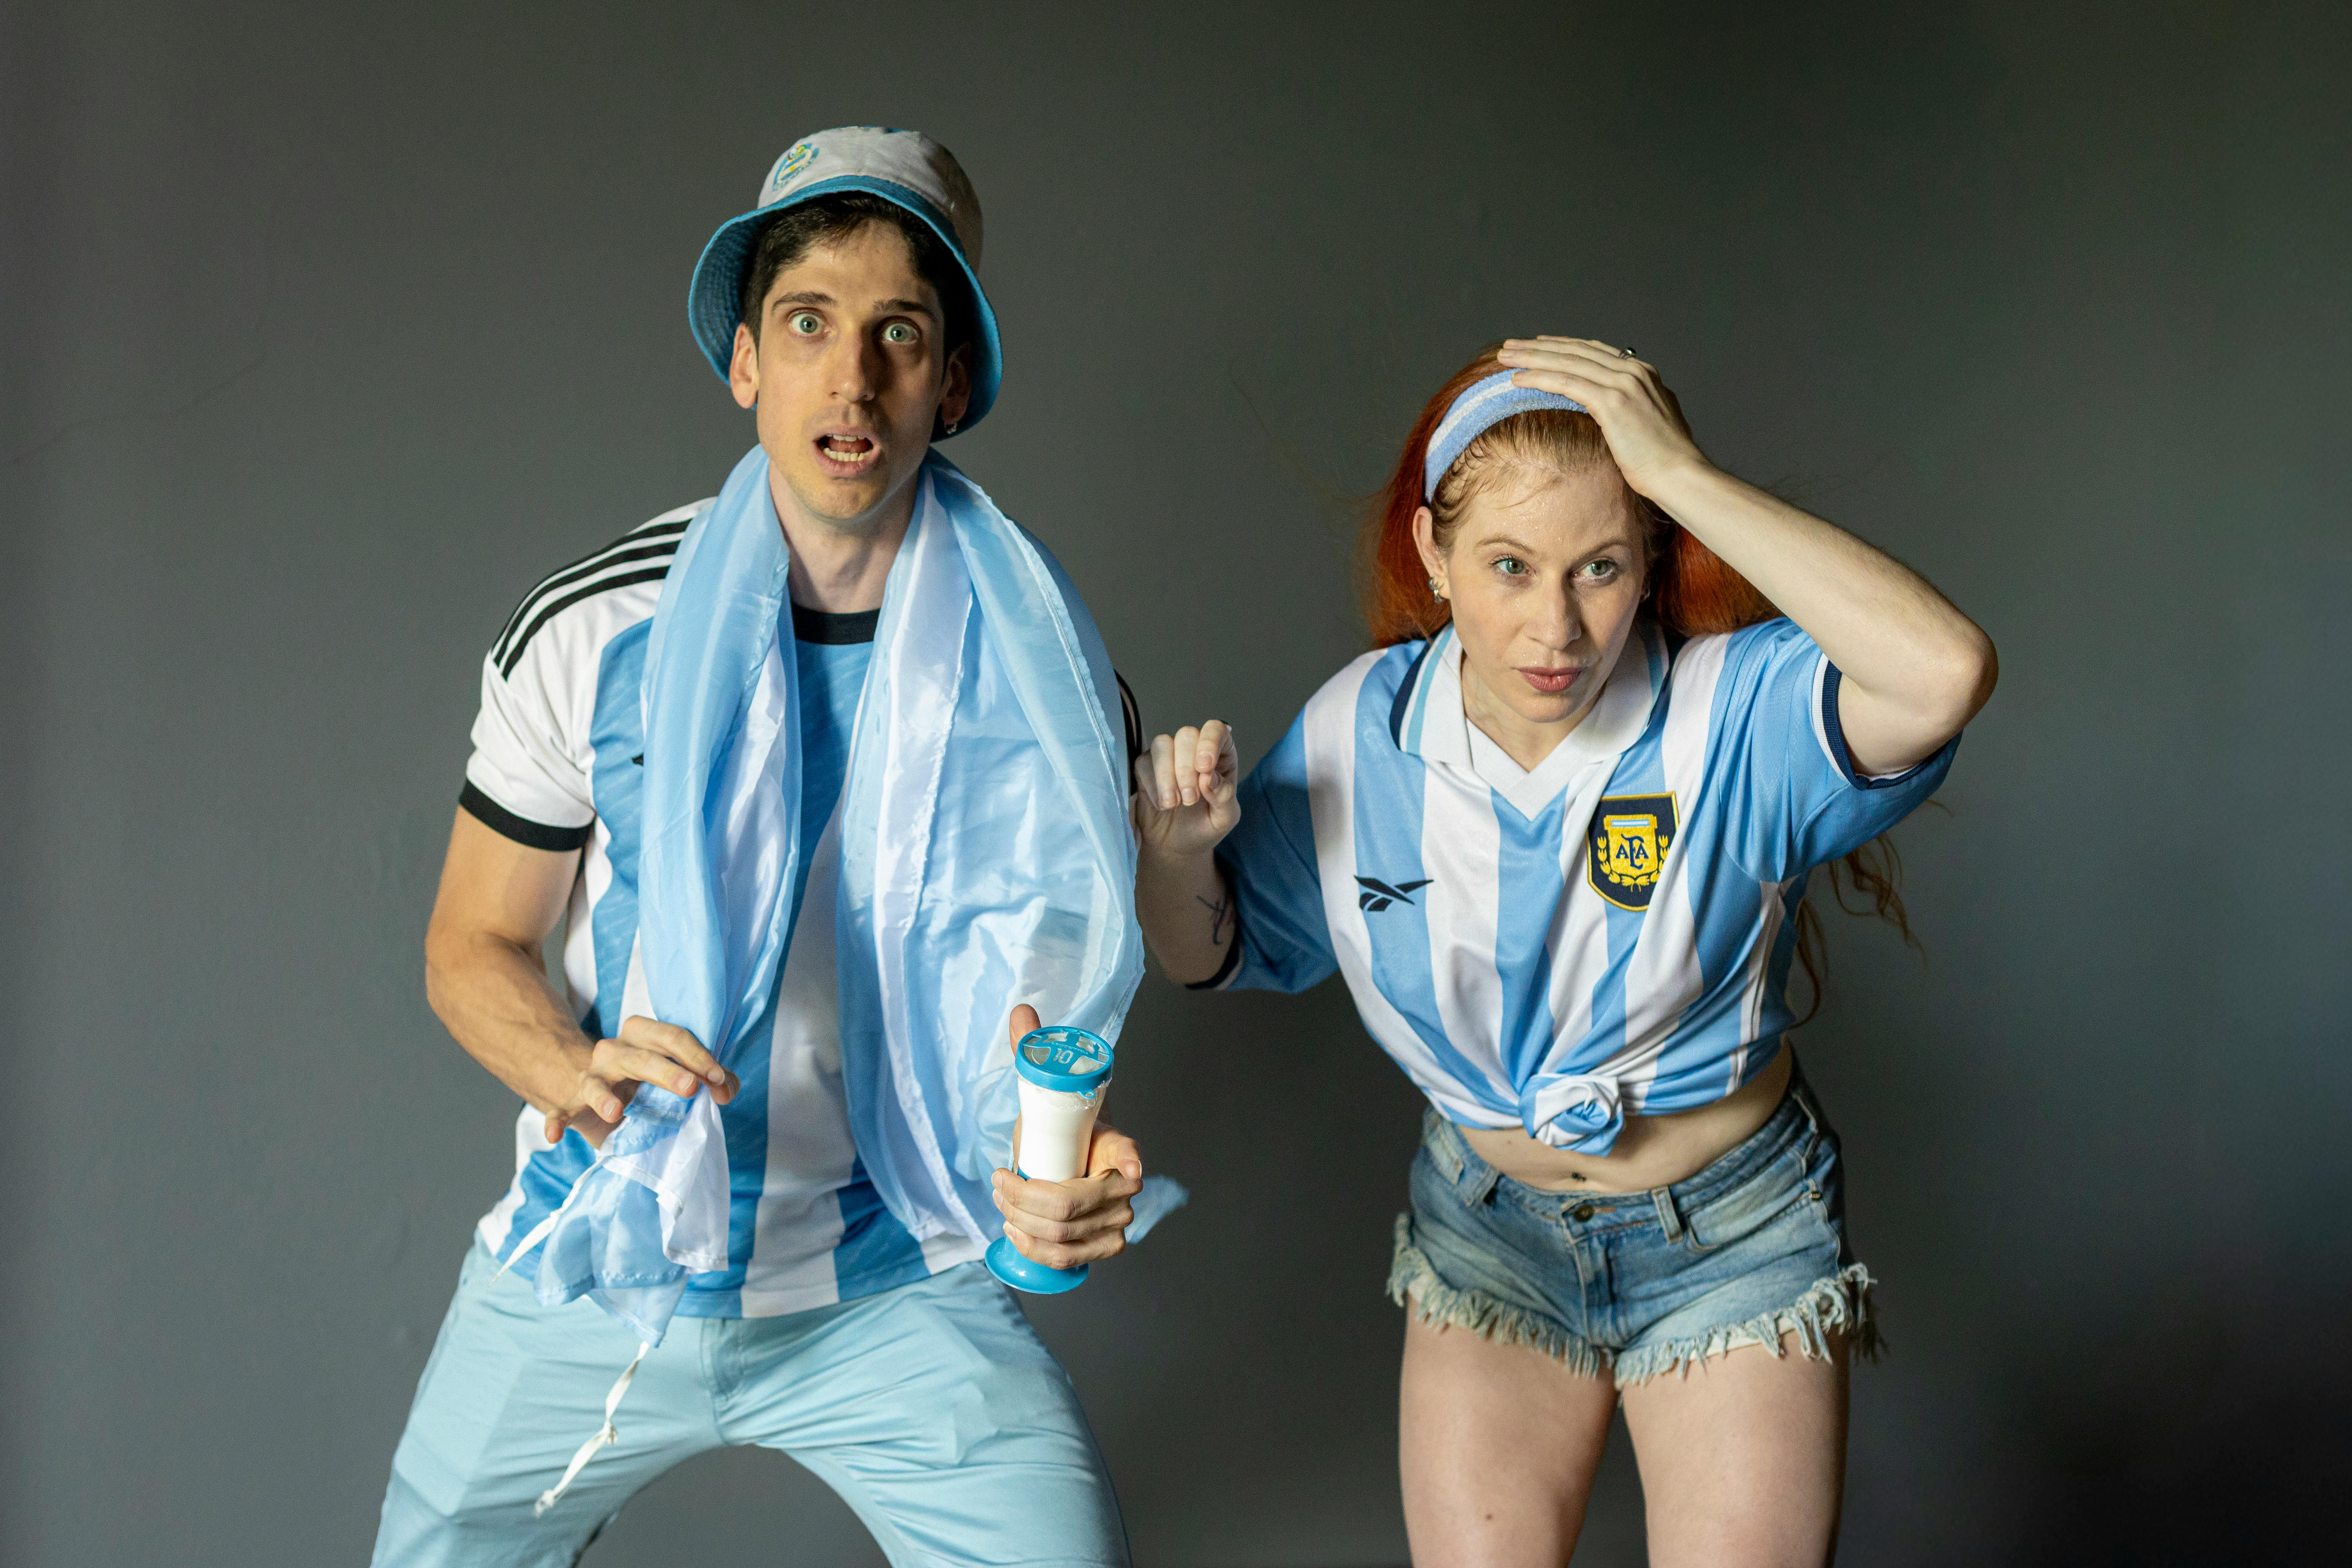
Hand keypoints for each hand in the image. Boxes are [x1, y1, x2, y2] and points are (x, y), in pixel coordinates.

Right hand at [543, 1015, 738, 1148]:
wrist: (605, 1098)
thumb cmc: (651, 1085)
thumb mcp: (682, 1078)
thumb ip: (711, 1080)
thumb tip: (725, 1091)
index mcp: (644, 1037)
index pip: (673, 1037)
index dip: (699, 1057)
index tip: (717, 1080)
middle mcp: (615, 1050)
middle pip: (642, 1056)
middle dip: (667, 1071)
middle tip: (690, 1087)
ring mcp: (592, 1076)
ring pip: (597, 1081)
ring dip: (604, 1097)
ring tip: (615, 1112)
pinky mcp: (574, 1103)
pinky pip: (562, 1109)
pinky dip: (555, 1120)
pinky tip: (554, 1135)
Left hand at [990, 1003, 1143, 1269]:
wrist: (1067, 1164)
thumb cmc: (1059, 1132)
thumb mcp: (1045, 1095)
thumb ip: (1033, 1053)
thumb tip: (1021, 1011)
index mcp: (1120, 1146)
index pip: (1130, 1153)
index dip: (1131, 1163)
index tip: (1131, 1169)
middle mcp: (1124, 1187)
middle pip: (1072, 1205)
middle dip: (1024, 1200)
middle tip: (998, 1183)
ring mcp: (1118, 1222)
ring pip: (1064, 1235)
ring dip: (1023, 1223)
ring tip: (1001, 1203)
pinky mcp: (1104, 1248)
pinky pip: (1069, 1259)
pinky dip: (1037, 1251)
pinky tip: (1016, 1234)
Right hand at [1131, 720, 1239, 860]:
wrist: (1177, 847)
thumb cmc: (1205, 827)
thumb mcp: (1224, 818)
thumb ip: (1224, 796)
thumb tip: (1209, 777)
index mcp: (1221, 756)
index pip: (1216, 730)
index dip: (1210, 742)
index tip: (1205, 767)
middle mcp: (1194, 750)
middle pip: (1186, 734)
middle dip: (1186, 768)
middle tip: (1190, 800)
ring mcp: (1168, 757)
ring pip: (1162, 744)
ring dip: (1167, 775)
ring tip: (1173, 804)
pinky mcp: (1146, 769)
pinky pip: (1143, 763)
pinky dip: (1152, 785)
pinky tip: (1161, 805)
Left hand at [1493, 337, 1709, 497]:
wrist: (1681, 475)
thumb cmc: (1663, 460)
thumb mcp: (1646, 423)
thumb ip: (1630, 408)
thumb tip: (1612, 412)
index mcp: (1643, 373)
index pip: (1593, 351)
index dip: (1562, 346)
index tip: (1537, 345)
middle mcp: (1633, 371)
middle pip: (1576, 351)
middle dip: (1539, 346)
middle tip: (1510, 345)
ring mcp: (1624, 383)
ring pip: (1567, 362)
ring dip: (1531, 358)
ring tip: (1504, 356)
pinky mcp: (1613, 402)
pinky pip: (1567, 383)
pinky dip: (1540, 378)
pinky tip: (1517, 379)